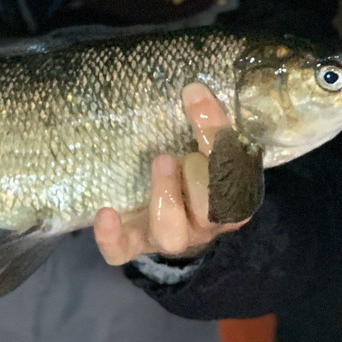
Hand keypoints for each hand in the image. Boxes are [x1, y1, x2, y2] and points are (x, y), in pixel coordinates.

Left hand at [93, 82, 250, 264]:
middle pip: (209, 214)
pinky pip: (122, 252)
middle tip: (179, 149)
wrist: (168, 208)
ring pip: (171, 234)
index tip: (200, 104)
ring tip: (161, 161)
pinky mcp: (134, 243)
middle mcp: (202, 225)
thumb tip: (193, 89)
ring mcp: (167, 236)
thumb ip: (206, 124)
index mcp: (229, 200)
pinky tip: (105, 213)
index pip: (236, 181)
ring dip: (166, 197)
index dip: (222, 147)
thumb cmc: (192, 172)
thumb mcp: (205, 148)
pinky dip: (112, 237)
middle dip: (196, 180)